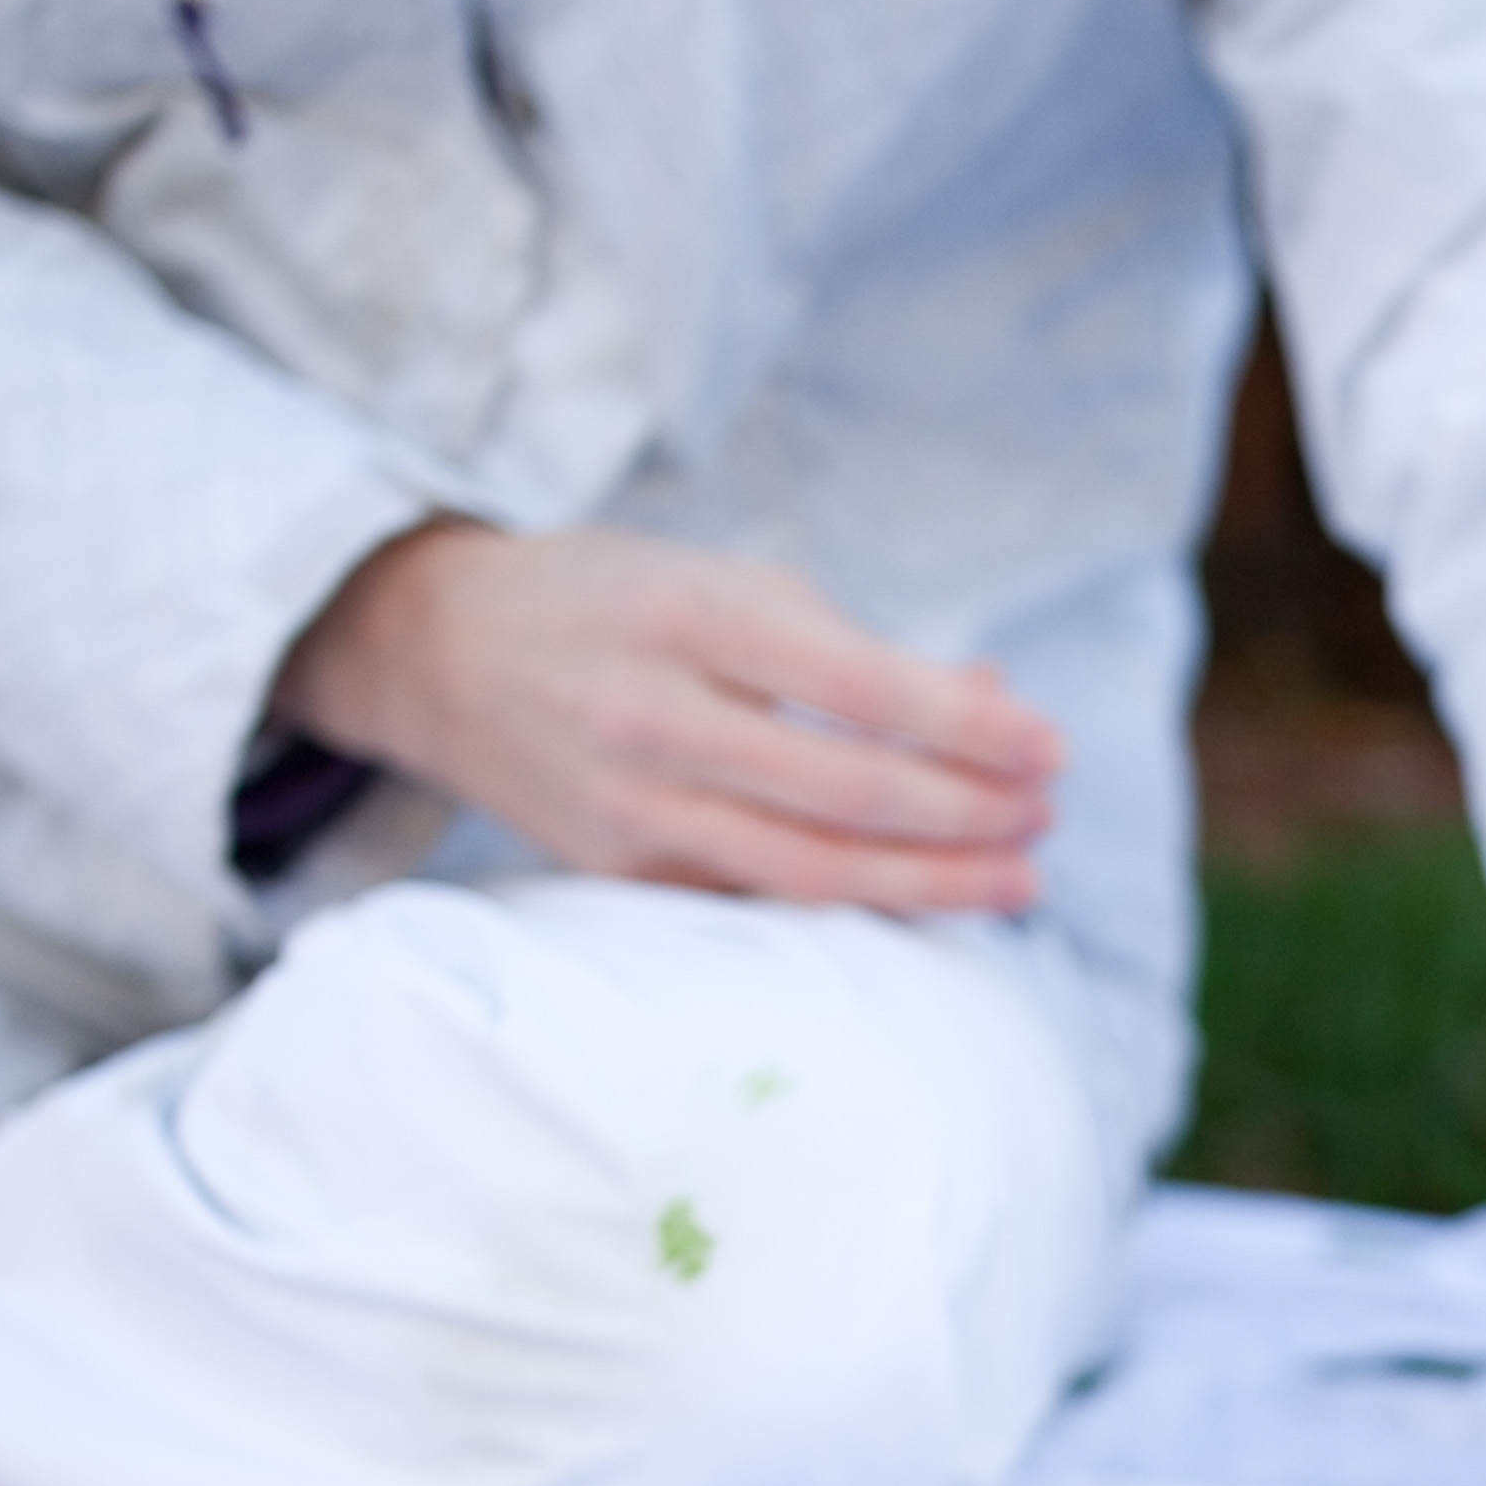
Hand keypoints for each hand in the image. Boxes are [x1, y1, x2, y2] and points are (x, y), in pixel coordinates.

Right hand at [270, 519, 1059, 915]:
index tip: (1050, 746)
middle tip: (1045, 821)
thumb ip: (855, 645)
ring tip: (1016, 880)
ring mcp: (631, 803)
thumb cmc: (611, 602)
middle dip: (969, 816)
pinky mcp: (617, 867)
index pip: (864, 687)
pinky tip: (921, 901)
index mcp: (691, 616)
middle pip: (849, 792)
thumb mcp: (725, 581)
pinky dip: (851, 904)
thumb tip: (993, 702)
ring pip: (808, 869)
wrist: (435, 651)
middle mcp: (655, 715)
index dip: (971, 729)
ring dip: (930, 882)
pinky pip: (755, 898)